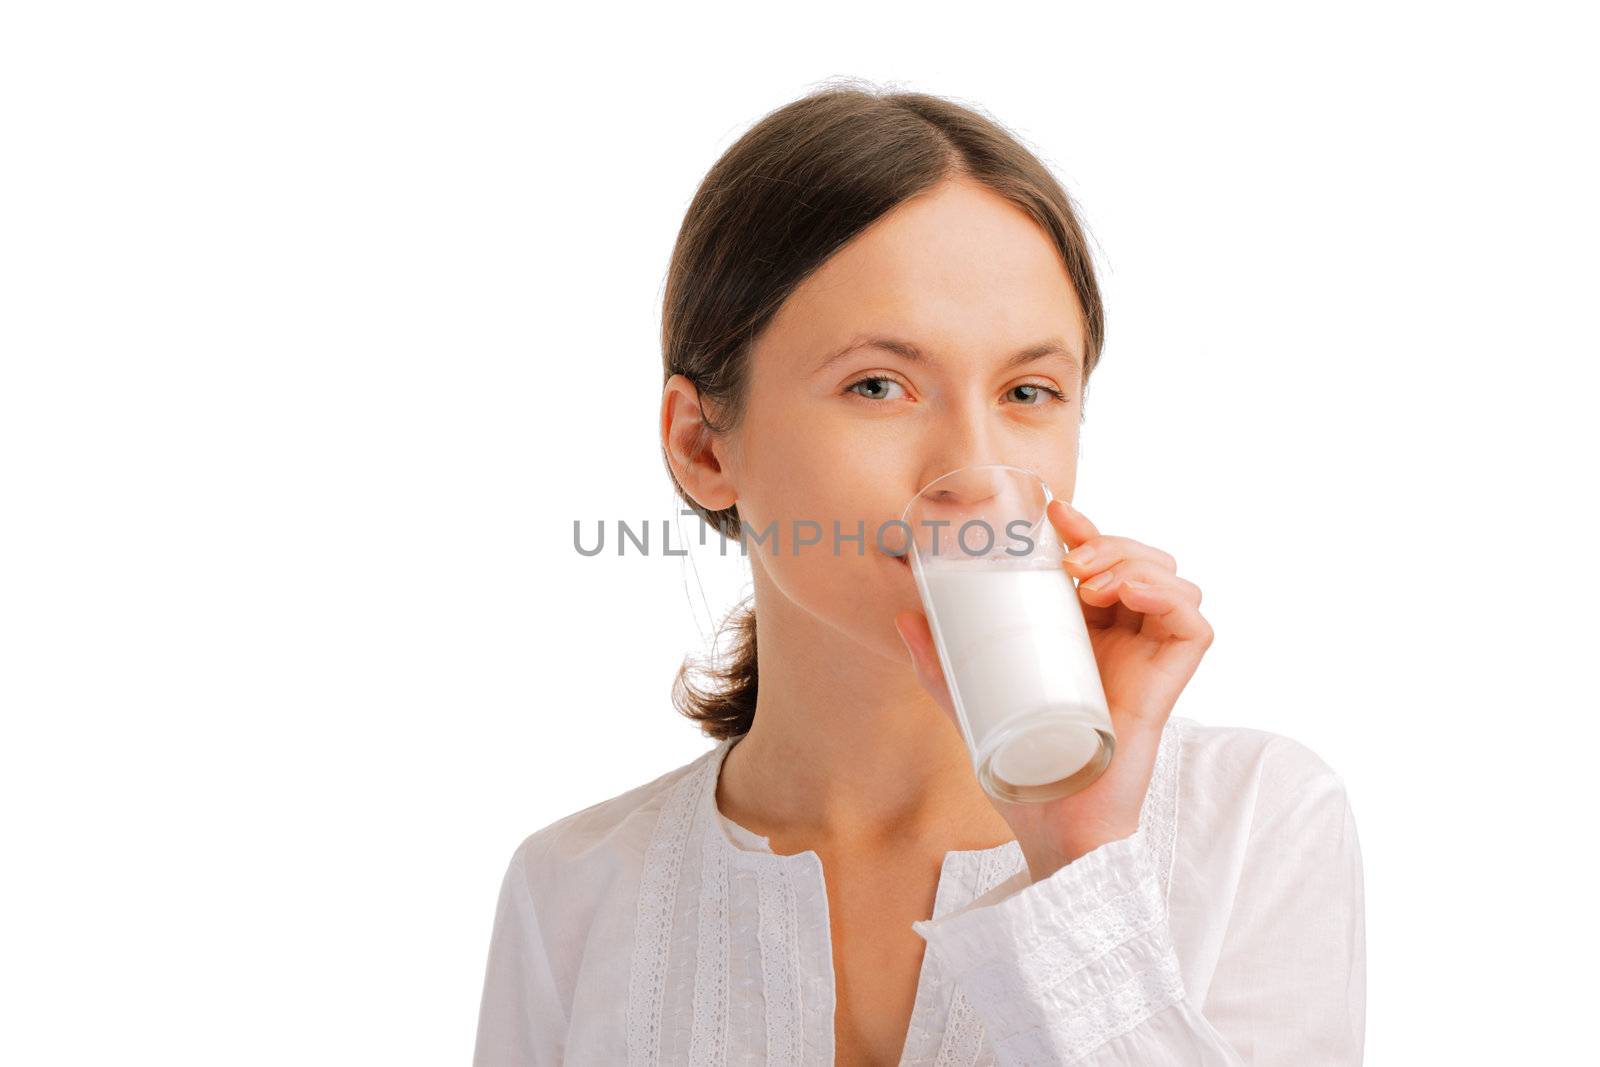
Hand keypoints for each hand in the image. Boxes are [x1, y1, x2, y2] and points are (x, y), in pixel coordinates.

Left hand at [894, 498, 1212, 881]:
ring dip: (1135, 562)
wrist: (1051, 823)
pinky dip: (1168, 597)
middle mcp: (1124, 640)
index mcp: (1085, 633)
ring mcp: (1150, 659)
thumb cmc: (1019, 768)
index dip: (1087, 529)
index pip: (1101, 561)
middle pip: (1140, 560)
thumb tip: (903, 616)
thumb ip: (938, 663)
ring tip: (1090, 580)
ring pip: (1170, 581)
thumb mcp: (969, 700)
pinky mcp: (1170, 682)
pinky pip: (1194, 624)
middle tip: (1069, 557)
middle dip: (1109, 541)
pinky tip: (1128, 595)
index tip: (1054, 512)